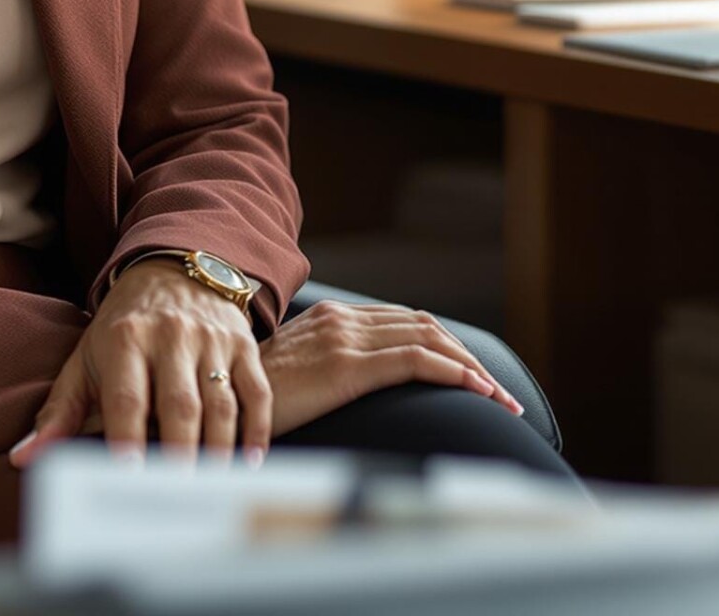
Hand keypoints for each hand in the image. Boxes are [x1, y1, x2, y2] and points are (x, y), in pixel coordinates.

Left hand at [9, 257, 269, 467]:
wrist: (169, 269)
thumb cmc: (122, 328)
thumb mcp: (86, 358)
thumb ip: (58, 411)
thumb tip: (23, 458)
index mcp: (124, 338)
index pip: (126, 396)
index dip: (127, 438)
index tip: (128, 478)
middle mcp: (170, 335)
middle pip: (178, 404)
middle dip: (178, 454)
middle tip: (176, 499)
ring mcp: (210, 339)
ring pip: (220, 403)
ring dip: (218, 452)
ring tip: (210, 492)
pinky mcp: (242, 344)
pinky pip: (255, 391)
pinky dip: (256, 430)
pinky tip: (248, 463)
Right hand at [257, 299, 526, 436]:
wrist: (219, 399)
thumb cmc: (253, 398)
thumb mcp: (297, 374)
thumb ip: (327, 367)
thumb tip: (358, 389)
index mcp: (331, 318)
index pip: (406, 321)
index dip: (448, 346)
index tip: (476, 378)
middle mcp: (341, 319)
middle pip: (425, 325)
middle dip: (469, 357)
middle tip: (500, 393)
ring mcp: (344, 338)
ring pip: (428, 338)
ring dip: (472, 367)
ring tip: (500, 398)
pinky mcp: (346, 365)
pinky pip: (415, 360)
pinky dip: (455, 372)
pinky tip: (478, 391)